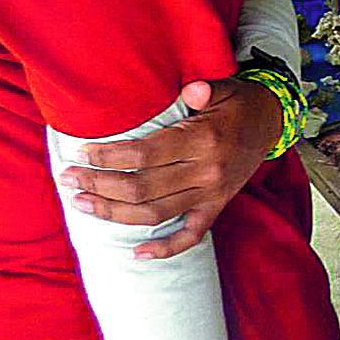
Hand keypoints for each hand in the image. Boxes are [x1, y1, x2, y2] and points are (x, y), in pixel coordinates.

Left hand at [63, 79, 282, 259]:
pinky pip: (190, 236)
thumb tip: (191, 89)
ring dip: (115, 212)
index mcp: (204, 140)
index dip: (110, 157)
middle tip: (69, 179)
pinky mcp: (216, 207)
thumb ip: (204, 90)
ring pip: (155, 213)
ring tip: (83, 203)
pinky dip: (165, 249)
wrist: (271, 122)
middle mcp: (206, 173)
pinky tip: (137, 253)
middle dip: (100, 185)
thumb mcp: (224, 87)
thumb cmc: (237, 102)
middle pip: (142, 187)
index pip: (145, 155)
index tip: (82, 153)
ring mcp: (212, 194)